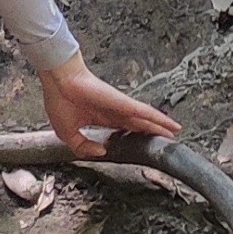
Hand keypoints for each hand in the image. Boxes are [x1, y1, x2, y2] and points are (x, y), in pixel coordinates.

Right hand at [38, 61, 180, 153]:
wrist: (58, 81)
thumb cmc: (60, 99)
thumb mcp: (68, 134)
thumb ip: (82, 147)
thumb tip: (100, 152)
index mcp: (99, 118)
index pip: (122, 130)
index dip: (133, 138)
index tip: (141, 146)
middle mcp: (112, 112)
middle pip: (138, 125)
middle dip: (151, 133)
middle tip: (165, 141)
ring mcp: (119, 107)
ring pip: (145, 119)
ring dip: (160, 127)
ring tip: (174, 134)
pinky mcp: (123, 103)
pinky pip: (145, 112)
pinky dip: (158, 119)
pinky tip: (169, 125)